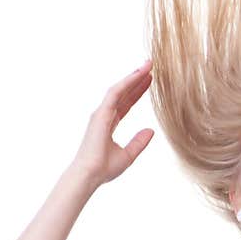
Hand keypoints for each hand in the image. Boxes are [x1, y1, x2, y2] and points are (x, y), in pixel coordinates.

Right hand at [71, 59, 154, 186]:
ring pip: (120, 89)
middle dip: (136, 79)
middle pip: (124, 93)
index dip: (138, 92)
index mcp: (109, 124)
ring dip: (133, 76)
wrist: (90, 175)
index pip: (126, 103)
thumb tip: (151, 131)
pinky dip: (127, 82)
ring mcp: (101, 113)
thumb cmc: (104, 168)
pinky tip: (138, 74)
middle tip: (150, 66)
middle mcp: (104, 115)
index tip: (150, 81)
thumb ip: (139, 142)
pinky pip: (115, 93)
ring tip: (148, 64)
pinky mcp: (101, 113)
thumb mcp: (128, 155)